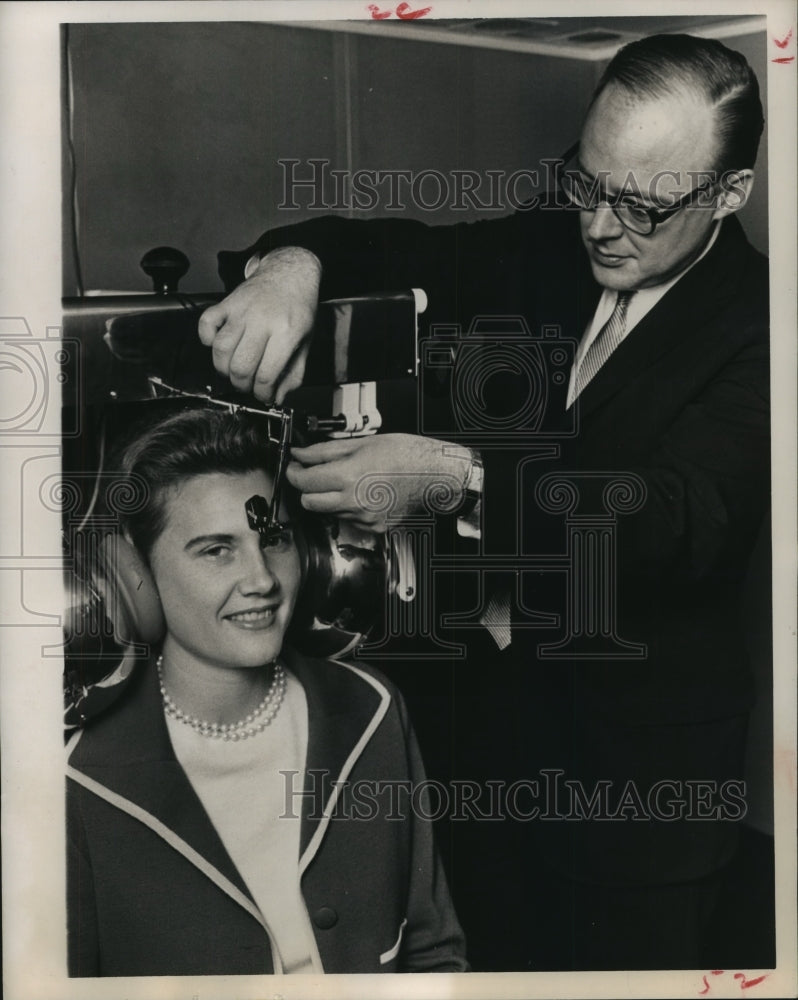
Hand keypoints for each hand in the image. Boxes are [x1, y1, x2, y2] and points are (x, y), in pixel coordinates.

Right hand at [198, 246, 321, 402]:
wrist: (290, 274)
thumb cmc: (298, 310)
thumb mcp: (305, 343)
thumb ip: (293, 373)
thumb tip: (276, 397)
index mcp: (286, 333)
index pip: (266, 375)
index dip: (263, 394)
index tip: (264, 396)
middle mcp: (262, 321)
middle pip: (240, 367)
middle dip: (242, 385)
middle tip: (249, 386)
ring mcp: (242, 311)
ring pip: (221, 349)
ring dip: (224, 369)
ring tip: (234, 371)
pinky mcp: (227, 303)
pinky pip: (206, 324)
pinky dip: (206, 339)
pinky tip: (217, 344)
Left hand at [286, 434, 472, 531]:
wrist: (434, 475)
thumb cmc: (406, 455)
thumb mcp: (362, 444)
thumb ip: (325, 451)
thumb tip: (302, 453)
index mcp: (347, 476)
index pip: (303, 481)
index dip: (293, 472)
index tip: (294, 466)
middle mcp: (353, 501)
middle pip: (309, 503)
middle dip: (306, 488)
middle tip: (313, 475)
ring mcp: (363, 518)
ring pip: (328, 512)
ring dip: (328, 498)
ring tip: (347, 481)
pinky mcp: (373, 528)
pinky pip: (349, 520)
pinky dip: (349, 508)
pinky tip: (363, 493)